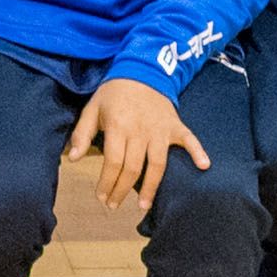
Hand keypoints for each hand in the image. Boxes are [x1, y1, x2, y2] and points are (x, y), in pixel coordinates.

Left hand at [69, 75, 202, 210]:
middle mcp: (140, 130)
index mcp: (118, 126)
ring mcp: (160, 129)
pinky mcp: (175, 126)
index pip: (113, 162)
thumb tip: (73, 159)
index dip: (106, 182)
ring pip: (158, 164)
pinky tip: (204, 166)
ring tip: (142, 206)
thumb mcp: (92, 109)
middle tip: (114, 205)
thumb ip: (82, 134)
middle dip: (122, 190)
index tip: (101, 196)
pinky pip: (189, 140)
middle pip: (133, 168)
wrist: (141, 70)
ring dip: (151, 187)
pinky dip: (198, 152)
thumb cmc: (114, 94)